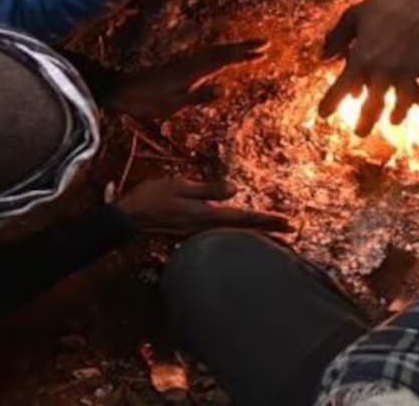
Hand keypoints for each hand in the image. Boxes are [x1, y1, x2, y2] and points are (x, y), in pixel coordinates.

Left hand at [99, 40, 265, 122]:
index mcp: (193, 70)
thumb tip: (224, 89)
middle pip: (222, 51)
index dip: (244, 53)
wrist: (122, 92)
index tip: (263, 49)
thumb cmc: (146, 101)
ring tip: (250, 51)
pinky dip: (220, 55)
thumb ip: (198, 97)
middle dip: (243, 47)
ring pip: (214, 53)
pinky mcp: (179, 68)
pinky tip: (222, 60)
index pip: (224, 58)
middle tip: (265, 44)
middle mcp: (191, 63)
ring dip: (233, 50)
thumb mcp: (173, 104)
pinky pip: (206, 58)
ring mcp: (185, 64)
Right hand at [114, 177, 291, 236]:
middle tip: (290, 228)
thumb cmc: (151, 198)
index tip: (286, 222)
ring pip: (233, 234)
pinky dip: (236, 232)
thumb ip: (208, 189)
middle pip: (242, 230)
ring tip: (273, 231)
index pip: (242, 218)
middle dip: (267, 229)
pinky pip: (220, 234)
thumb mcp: (180, 186)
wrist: (128, 220)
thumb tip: (235, 188)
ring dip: (253, 232)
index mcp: (204, 215)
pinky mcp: (191, 233)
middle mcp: (205, 228)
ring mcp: (198, 233)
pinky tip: (240, 230)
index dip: (265, 220)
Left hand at [316, 0, 418, 136]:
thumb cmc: (387, 1)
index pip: (340, 90)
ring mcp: (409, 72)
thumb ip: (338, 36)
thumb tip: (323, 55)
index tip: (322, 114)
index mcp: (361, 59)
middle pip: (371, 108)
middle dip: (364, 124)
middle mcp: (383, 71)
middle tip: (360, 133)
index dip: (329, 104)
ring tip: (393, 120)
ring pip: (402, 106)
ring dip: (397, 115)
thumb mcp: (355, 14)